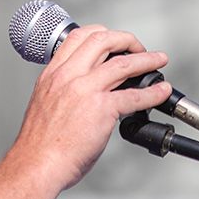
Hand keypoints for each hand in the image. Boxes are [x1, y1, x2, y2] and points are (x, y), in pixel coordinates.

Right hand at [12, 25, 171, 191]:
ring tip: (158, 61)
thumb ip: (63, 92)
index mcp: (53, 75)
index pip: (79, 37)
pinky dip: (153, 93)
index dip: (102, 34)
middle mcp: (68, 77)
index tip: (114, 42)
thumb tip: (83, 93)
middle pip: (102, 40)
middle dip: (126, 39)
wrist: (37, 164)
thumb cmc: (39, 144)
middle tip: (138, 48)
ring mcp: (85, 91)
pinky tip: (161, 93)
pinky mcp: (101, 109)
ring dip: (146, 60)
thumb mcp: (44, 104)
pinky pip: (134, 95)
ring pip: (123, 63)